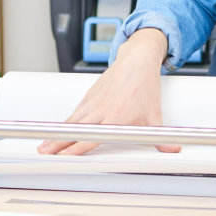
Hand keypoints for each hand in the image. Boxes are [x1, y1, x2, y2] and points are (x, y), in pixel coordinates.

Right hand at [37, 29, 179, 155]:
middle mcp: (102, 110)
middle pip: (75, 130)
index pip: (93, 137)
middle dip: (58, 142)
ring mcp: (93, 102)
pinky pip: (74, 112)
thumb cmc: (145, 87)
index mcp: (117, 118)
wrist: (137, 60)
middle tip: (44, 153)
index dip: (77, 147)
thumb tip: (172, 151)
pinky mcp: (89, 95)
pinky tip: (55, 130)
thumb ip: (161, 137)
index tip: (65, 155)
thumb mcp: (155, 116)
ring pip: (71, 121)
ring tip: (43, 146)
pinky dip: (64, 122)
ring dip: (56, 133)